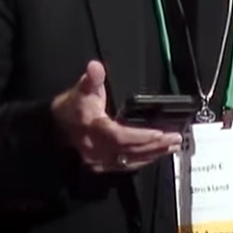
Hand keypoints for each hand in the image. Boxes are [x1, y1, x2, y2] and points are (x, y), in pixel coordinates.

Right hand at [52, 60, 181, 172]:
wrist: (57, 127)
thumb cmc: (73, 106)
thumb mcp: (82, 89)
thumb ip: (92, 78)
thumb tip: (95, 66)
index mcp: (93, 128)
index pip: (118, 136)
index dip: (139, 136)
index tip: (160, 133)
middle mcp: (96, 148)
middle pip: (130, 151)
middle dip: (154, 145)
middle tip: (175, 138)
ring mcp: (100, 160)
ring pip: (130, 161)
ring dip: (153, 154)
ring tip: (172, 146)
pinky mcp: (104, 165)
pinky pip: (126, 166)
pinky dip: (144, 160)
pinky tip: (156, 155)